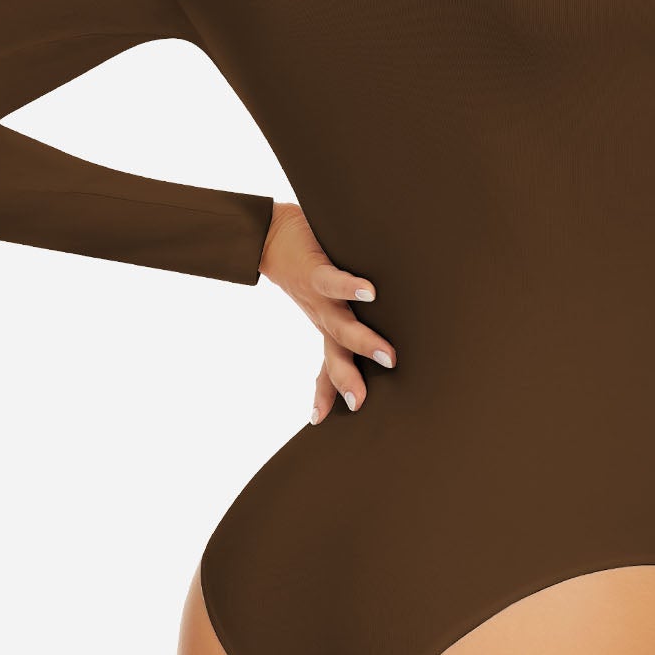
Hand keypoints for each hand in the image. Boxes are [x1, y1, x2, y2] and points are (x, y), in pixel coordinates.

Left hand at [257, 201, 396, 422]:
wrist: (267, 234)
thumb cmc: (304, 263)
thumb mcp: (325, 293)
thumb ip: (347, 306)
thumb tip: (381, 310)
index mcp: (326, 324)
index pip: (329, 364)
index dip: (325, 392)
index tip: (318, 420)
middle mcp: (321, 316)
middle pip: (336, 354)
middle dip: (348, 380)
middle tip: (361, 403)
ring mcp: (318, 297)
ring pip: (340, 326)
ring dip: (362, 342)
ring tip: (386, 355)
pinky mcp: (315, 271)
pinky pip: (333, 282)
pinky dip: (351, 288)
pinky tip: (369, 293)